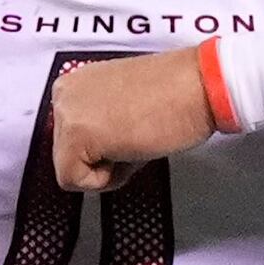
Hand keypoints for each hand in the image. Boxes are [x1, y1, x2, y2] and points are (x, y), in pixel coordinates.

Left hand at [45, 50, 213, 189]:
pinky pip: (74, 180)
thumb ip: (99, 121)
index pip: (70, 139)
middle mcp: (64, 94)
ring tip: (136, 142)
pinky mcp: (76, 136)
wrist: (199, 86)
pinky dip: (104, 180)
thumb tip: (95, 153)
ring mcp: (67, 114)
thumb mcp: (122, 103)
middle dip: (103, 159)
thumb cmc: (175, 95)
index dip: (103, 150)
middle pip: (67, 155)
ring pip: (70, 169)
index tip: (129, 134)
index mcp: (74, 84)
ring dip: (106, 168)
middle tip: (136, 139)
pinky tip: (131, 152)